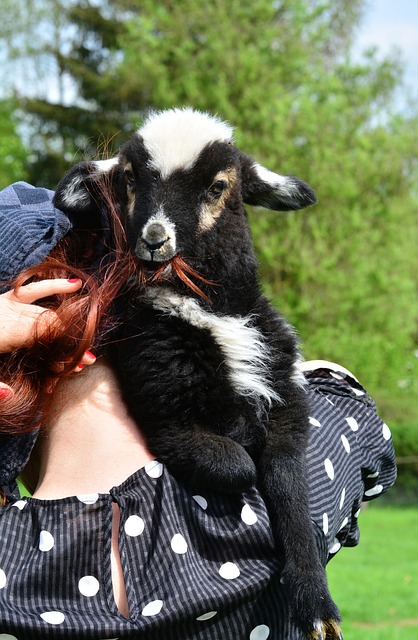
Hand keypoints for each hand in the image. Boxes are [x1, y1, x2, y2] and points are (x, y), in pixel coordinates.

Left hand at [0, 279, 95, 397]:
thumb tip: (9, 394)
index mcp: (5, 334)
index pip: (45, 339)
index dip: (63, 352)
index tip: (78, 365)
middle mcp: (9, 316)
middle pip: (50, 327)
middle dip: (69, 343)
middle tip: (87, 360)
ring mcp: (7, 306)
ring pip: (46, 312)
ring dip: (68, 325)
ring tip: (86, 335)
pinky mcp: (5, 299)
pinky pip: (33, 289)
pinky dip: (54, 286)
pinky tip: (74, 285)